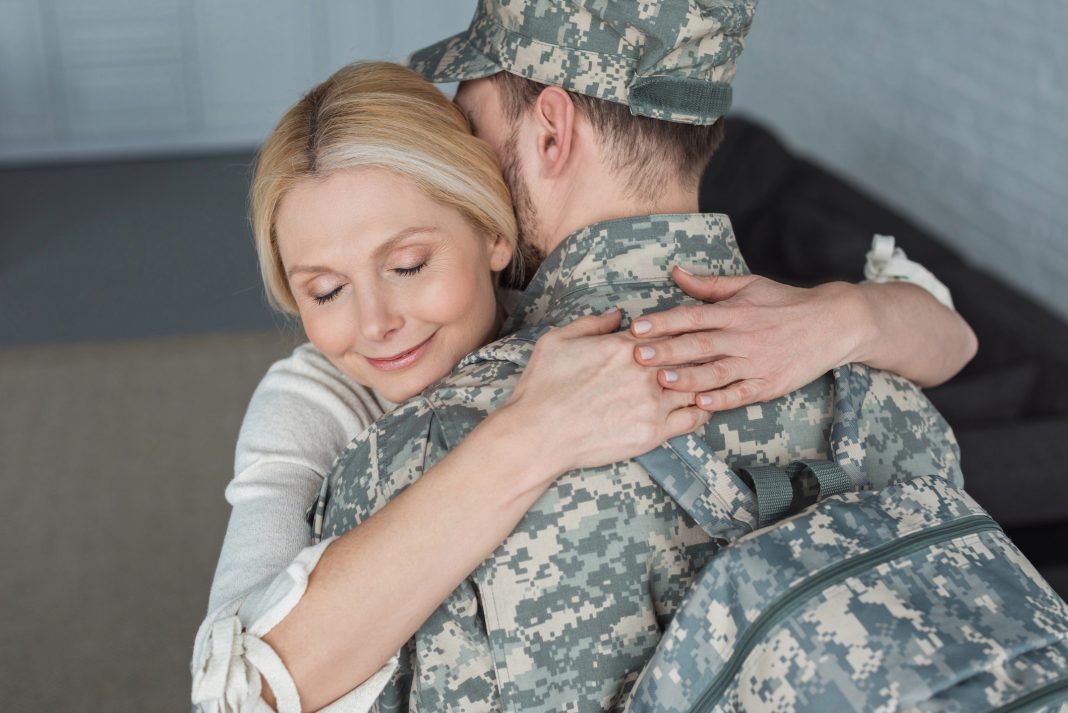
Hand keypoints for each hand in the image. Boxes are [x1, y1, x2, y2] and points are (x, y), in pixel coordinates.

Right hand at [505, 309, 709, 474]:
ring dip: (705, 381)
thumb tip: (617, 314)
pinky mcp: (654, 433)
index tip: (687, 334)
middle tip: (712, 352)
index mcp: (624, 346)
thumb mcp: (557, 341)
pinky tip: (704, 406)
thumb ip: (592, 324)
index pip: (668, 330)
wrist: (537, 434)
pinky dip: (704, 410)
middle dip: (700, 353)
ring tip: (714, 379)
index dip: (681, 331)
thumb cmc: (542, 387)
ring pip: (696, 386)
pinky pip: (694, 419)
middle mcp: (644, 372)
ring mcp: (652, 403)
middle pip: (689, 355)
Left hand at [629, 268, 866, 410]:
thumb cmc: (786, 303)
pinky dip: (722, 399)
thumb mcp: (749, 286)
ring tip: (662, 380)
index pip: (693, 316)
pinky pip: (742, 394)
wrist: (834, 323)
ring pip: (717, 372)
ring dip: (688, 377)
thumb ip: (710, 284)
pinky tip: (701, 403)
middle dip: (667, 351)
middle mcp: (743, 337)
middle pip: (700, 345)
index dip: (665, 322)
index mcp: (735, 312)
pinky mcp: (769, 385)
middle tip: (637, 355)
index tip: (638, 327)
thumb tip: (675, 272)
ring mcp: (756, 363)